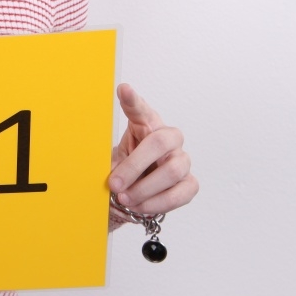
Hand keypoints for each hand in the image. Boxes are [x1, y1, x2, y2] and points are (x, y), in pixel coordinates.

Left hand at [107, 83, 197, 215]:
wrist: (136, 189)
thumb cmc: (126, 168)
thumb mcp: (113, 160)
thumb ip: (110, 161)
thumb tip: (105, 171)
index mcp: (146, 125)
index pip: (140, 109)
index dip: (132, 100)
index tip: (123, 90)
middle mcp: (168, 138)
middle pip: (160, 143)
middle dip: (134, 166)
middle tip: (113, 184)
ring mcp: (182, 159)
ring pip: (172, 171)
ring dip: (145, 189)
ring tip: (126, 199)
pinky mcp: (189, 183)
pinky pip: (180, 193)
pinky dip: (158, 203)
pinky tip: (141, 206)